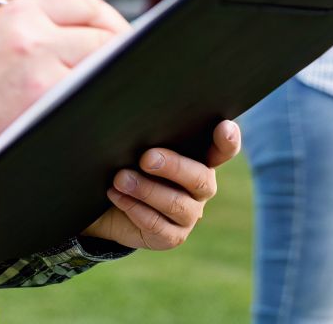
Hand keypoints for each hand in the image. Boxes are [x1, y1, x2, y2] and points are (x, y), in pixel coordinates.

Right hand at [0, 0, 128, 169]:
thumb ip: (33, 29)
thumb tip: (87, 35)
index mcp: (19, 12)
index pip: (85, 4)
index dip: (108, 21)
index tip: (116, 39)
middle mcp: (34, 36)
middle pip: (104, 37)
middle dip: (118, 55)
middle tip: (125, 75)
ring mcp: (42, 73)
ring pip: (102, 71)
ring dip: (110, 84)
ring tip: (111, 97)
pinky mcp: (43, 107)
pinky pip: (88, 103)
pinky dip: (97, 109)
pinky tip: (96, 118)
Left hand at [82, 120, 241, 250]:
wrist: (105, 202)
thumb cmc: (124, 160)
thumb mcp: (134, 141)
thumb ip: (142, 125)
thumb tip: (124, 97)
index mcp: (199, 157)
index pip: (223, 148)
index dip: (227, 140)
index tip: (223, 127)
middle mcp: (200, 186)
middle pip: (200, 178)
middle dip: (174, 167)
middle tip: (146, 157)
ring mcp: (188, 214)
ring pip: (178, 204)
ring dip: (147, 190)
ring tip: (120, 178)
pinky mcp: (170, 236)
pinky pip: (158, 226)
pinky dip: (135, 209)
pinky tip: (115, 195)